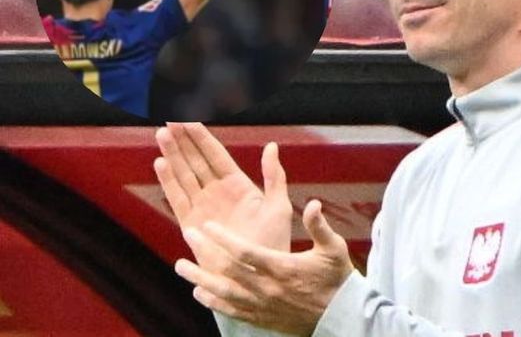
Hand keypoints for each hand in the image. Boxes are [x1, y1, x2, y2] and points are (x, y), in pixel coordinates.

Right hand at [154, 122, 292, 262]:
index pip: (216, 155)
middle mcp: (217, 193)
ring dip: (173, 155)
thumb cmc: (273, 241)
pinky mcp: (191, 224)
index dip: (202, 137)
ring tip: (162, 133)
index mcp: (239, 185)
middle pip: (196, 160)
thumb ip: (274, 175)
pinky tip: (160, 163)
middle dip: (183, 140)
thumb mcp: (279, 205)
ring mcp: (203, 207)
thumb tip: (271, 146)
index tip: (189, 118)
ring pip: (184, 175)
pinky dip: (168, 181)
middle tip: (170, 119)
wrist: (258, 274)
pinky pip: (177, 198)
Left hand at [175, 199, 355, 335]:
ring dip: (199, 278)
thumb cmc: (336, 278)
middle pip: (228, 270)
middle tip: (189, 234)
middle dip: (205, 251)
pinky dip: (212, 302)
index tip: (208, 226)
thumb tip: (312, 203)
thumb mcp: (333, 248)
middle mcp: (267, 288)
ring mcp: (262, 306)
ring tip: (180, 265)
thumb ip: (319, 226)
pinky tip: (199, 292)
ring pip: (223, 292)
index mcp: (282, 268)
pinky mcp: (261, 318)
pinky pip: (230, 311)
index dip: (224, 239)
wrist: (339, 316)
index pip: (246, 252)